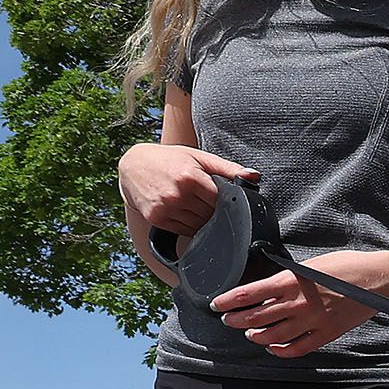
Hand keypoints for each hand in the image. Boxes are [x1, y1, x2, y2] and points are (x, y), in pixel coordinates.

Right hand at [118, 144, 254, 242]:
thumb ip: (228, 168)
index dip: (223, 199)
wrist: (133, 165)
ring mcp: (166, 209)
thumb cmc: (170, 159)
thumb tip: (254, 176)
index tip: (220, 194)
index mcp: (190, 177)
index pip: (221, 200)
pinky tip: (184, 210)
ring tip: (193, 202)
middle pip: (210, 215)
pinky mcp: (157, 219)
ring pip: (199, 226)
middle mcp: (177, 195)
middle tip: (203, 197)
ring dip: (202, 218)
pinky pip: (184, 230)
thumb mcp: (199, 157)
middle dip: (212, 209)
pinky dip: (189, 224)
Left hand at [209, 248, 388, 358]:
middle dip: (237, 319)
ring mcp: (313, 321)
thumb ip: (288, 279)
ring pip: (274, 336)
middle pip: (257, 317)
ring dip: (257, 336)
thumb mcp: (311, 265)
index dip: (229, 301)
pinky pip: (298, 348)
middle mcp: (299, 304)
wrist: (378, 280)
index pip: (250, 293)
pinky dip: (282, 351)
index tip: (217, 304)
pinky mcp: (327, 333)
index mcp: (292, 281)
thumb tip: (268, 290)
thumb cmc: (346, 266)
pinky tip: (274, 348)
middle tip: (227, 320)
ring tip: (250, 333)